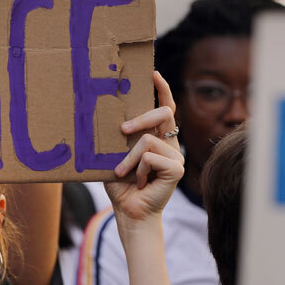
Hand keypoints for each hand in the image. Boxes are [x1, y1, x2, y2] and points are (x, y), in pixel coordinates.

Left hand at [104, 71, 185, 227]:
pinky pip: (150, 156)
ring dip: (129, 158)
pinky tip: (140, 182)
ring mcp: (176, 157)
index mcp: (159, 140)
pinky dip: (138, 169)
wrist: (129, 212)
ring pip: (148, 140)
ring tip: (125, 173)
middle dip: (141, 117)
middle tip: (122, 129)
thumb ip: (120, 138)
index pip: (166, 109)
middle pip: (164, 114)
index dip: (162, 90)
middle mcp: (171, 145)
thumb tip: (108, 115)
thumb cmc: (120, 185)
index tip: (153, 73)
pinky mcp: (176, 169)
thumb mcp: (115, 155)